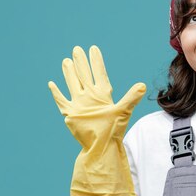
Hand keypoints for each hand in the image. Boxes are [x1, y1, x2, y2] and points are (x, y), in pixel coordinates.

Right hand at [48, 45, 145, 195]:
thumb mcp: (123, 111)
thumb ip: (131, 97)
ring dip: (69, 73)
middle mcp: (90, 97)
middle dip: (81, 62)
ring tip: (66, 60)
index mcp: (102, 94)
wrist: (100, 146)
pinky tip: (52, 83)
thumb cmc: (113, 131)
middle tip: (77, 48)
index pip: (99, 73)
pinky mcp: (71, 113)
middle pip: (84, 75)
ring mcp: (80, 104)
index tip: (93, 48)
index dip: (96, 61)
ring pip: (73, 84)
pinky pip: (62, 100)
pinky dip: (56, 92)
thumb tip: (143, 85)